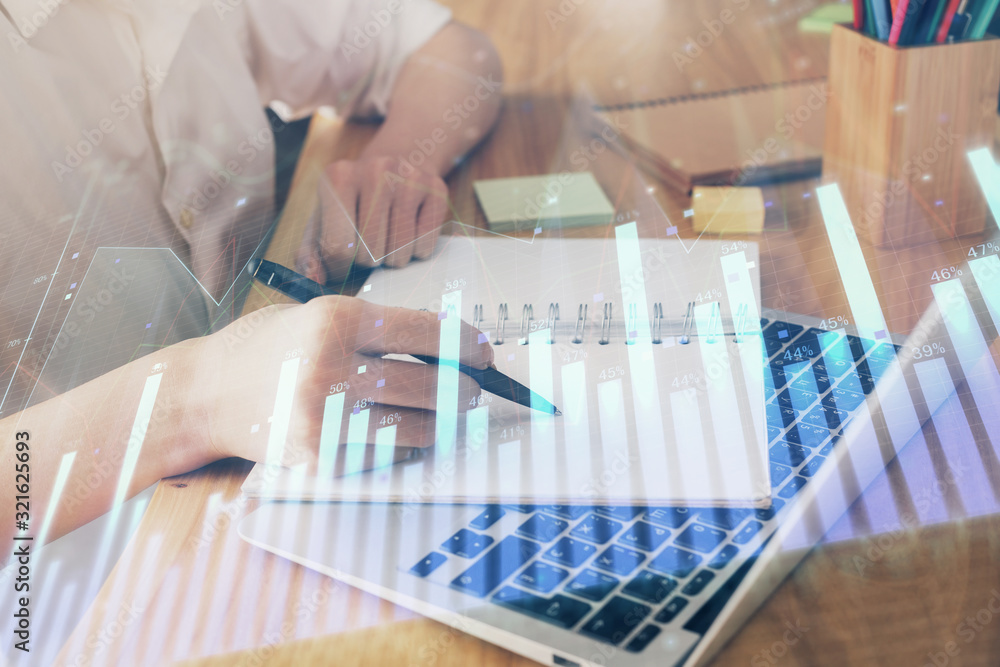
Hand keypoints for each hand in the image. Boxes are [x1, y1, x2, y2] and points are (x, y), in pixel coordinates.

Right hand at [200, 296, 491, 476]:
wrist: (205, 393)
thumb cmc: (269, 348)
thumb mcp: (320, 316)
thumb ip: (379, 329)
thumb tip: (449, 347)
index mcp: (337, 319)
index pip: (427, 333)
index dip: (467, 345)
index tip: (483, 353)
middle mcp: (331, 367)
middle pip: (432, 385)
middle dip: (463, 389)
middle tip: (470, 390)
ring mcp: (324, 417)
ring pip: (419, 426)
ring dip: (440, 422)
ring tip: (439, 412)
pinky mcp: (318, 458)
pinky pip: (387, 455)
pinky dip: (403, 444)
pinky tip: (396, 431)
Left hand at [297, 157, 449, 283]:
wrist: (390, 170)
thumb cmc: (352, 206)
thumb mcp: (323, 223)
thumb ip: (310, 256)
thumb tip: (313, 279)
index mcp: (338, 177)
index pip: (337, 248)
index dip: (340, 267)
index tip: (344, 261)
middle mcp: (374, 170)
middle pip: (370, 252)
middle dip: (368, 262)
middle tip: (369, 247)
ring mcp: (408, 177)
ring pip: (399, 252)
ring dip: (393, 260)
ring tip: (388, 242)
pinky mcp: (435, 189)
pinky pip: (425, 245)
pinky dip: (416, 252)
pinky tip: (409, 234)